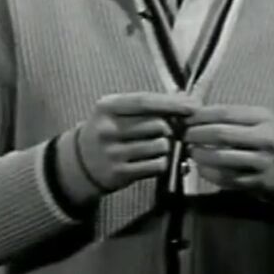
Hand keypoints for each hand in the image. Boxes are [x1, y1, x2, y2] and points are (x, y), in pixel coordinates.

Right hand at [72, 92, 196, 195]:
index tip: (193, 106)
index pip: (144, 101)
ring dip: (166, 146)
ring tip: (156, 146)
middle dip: (169, 128)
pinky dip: (162, 162)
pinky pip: (157, 165)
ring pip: (160, 146)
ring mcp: (113, 153)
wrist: (81, 162)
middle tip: (168, 131)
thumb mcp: (118, 111)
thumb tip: (187, 99)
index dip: (171, 103)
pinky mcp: (119, 173)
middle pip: (157, 124)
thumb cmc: (110, 130)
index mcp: (107, 107)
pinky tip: (153, 160)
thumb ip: (148, 104)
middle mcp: (107, 129)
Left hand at [182, 105, 273, 206]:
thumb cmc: (267, 136)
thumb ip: (231, 115)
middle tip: (185, 136)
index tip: (185, 118)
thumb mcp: (258, 119)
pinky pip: (226, 178)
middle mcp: (265, 139)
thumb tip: (193, 112)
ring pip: (222, 158)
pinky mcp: (256, 182)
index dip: (200, 116)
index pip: (225, 113)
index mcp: (263, 118)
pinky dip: (208, 173)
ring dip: (200, 155)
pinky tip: (201, 167)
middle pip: (222, 134)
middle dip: (197, 134)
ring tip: (191, 151)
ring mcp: (262, 163)